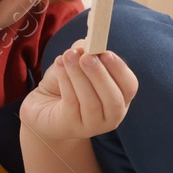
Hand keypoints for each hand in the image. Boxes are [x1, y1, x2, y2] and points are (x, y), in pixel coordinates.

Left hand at [21, 38, 138, 140]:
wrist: (43, 108)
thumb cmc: (65, 84)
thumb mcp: (76, 64)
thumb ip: (84, 53)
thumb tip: (85, 45)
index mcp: (120, 98)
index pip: (129, 86)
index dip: (119, 69)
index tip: (105, 53)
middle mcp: (111, 116)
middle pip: (113, 98)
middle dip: (100, 75)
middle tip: (87, 57)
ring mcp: (92, 125)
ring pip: (91, 102)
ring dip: (79, 76)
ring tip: (68, 56)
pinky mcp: (71, 127)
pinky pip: (72, 103)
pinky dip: (66, 82)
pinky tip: (59, 66)